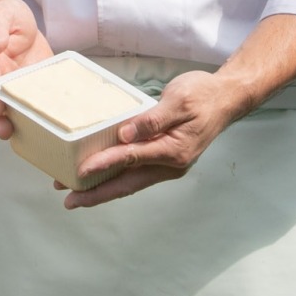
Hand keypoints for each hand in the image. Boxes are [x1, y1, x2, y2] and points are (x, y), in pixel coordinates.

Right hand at [0, 0, 52, 137]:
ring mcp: (19, 87)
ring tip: (22, 134)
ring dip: (16, 123)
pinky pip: (38, 104)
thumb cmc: (5, 16)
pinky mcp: (37, 88)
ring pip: (13, 110)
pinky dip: (41, 115)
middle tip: (5, 130)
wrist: (20, 21)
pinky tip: (49, 125)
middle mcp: (1, 80)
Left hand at [61, 69, 244, 208]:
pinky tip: (99, 177)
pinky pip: (136, 173)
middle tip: (69, 200)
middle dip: (97, 194)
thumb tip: (125, 133)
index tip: (81, 171)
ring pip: (130, 183)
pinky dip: (116, 178)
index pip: (132, 158)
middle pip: (128, 184)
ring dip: (103, 189)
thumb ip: (152, 119)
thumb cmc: (203, 95)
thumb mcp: (178, 100)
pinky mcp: (164, 159)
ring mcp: (168, 165)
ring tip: (75, 193)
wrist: (225, 98)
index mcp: (174, 150)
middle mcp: (171, 164)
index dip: (105, 164)